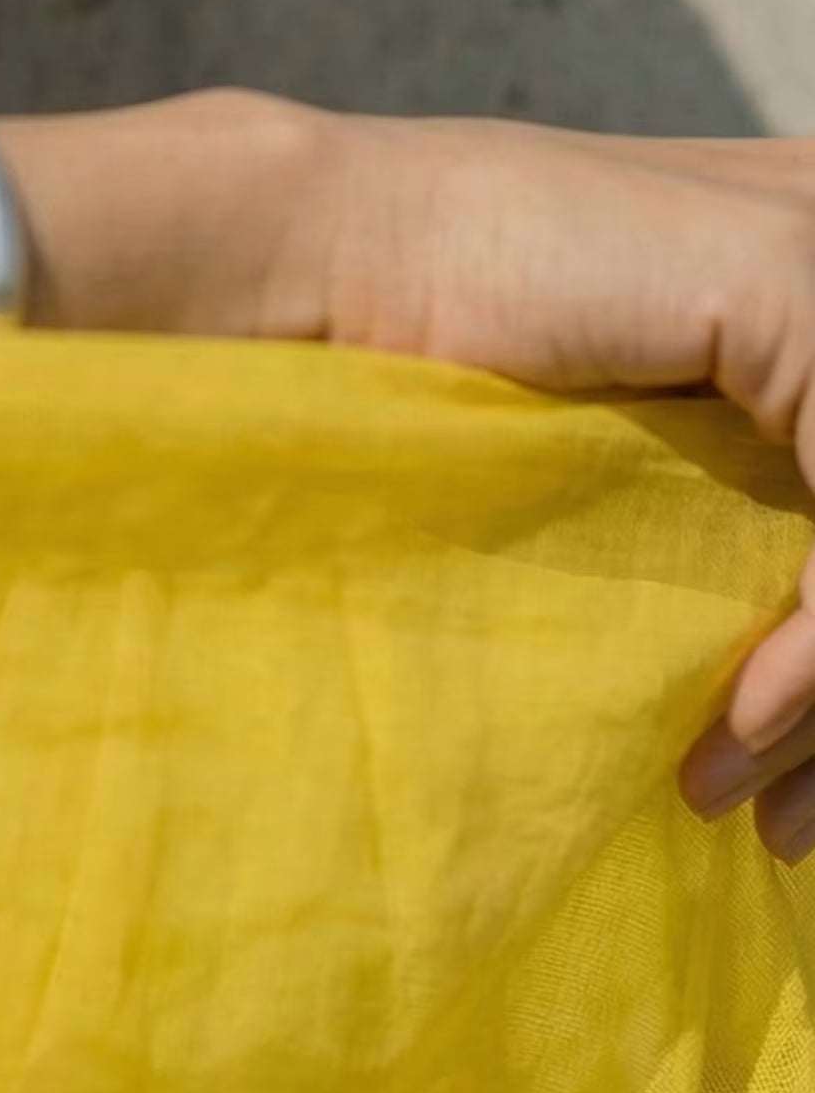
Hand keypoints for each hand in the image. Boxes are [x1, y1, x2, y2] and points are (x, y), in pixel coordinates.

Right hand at [298, 111, 814, 863]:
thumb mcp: (628, 457)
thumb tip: (797, 703)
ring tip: (730, 786)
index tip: (782, 780)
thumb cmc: (428, 367)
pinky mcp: (798, 282)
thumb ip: (733, 502)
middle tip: (787, 824)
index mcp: (807, 287)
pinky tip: (743, 713)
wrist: (326, 268)